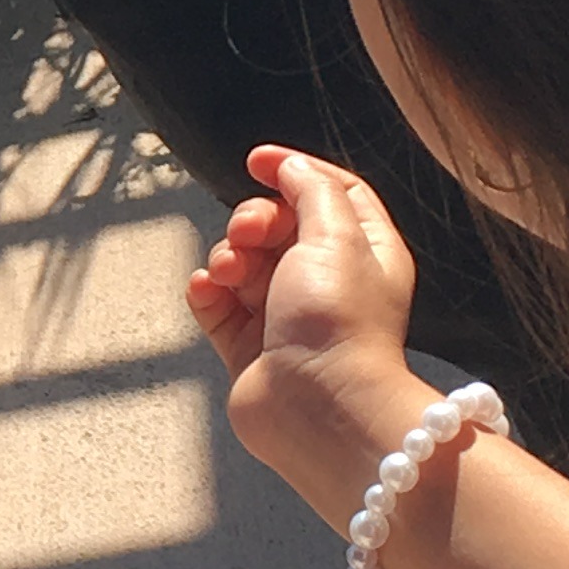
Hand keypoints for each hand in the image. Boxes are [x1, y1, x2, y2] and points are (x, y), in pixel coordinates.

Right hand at [189, 143, 421, 479]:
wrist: (316, 407)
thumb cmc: (337, 323)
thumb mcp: (335, 236)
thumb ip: (311, 189)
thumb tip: (289, 166)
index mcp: (363, 253)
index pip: (331, 192)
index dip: (294, 170)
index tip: (256, 161)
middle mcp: (325, 281)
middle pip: (276, 223)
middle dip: (252, 219)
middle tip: (248, 235)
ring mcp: (283, 314)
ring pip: (240, 258)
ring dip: (226, 255)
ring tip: (230, 275)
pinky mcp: (247, 345)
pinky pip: (214, 300)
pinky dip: (205, 289)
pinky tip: (209, 291)